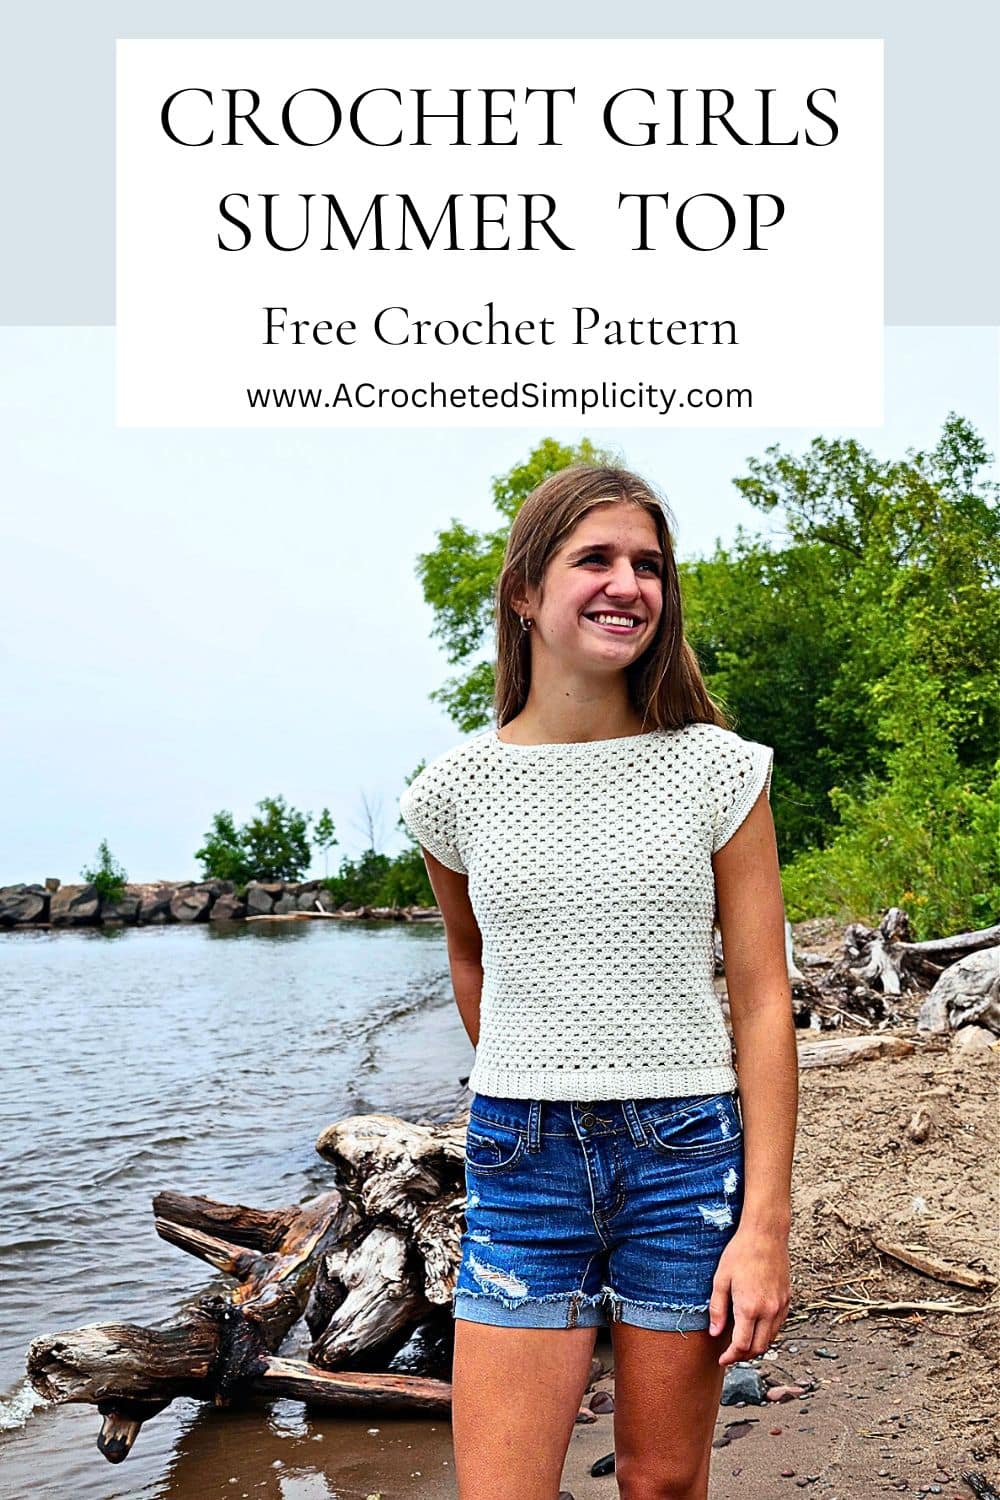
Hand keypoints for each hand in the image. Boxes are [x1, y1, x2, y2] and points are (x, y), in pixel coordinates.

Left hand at [708, 1225, 790, 1366]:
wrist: (766, 1234)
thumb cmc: (740, 1253)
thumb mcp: (721, 1279)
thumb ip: (717, 1309)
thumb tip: (715, 1333)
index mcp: (749, 1307)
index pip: (742, 1345)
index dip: (731, 1356)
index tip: (722, 1359)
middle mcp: (768, 1311)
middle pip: (758, 1348)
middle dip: (743, 1356)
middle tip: (730, 1355)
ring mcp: (781, 1306)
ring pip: (770, 1339)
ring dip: (756, 1346)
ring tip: (742, 1344)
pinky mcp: (788, 1300)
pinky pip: (778, 1326)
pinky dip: (767, 1333)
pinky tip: (755, 1327)